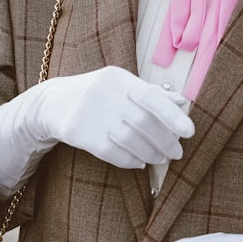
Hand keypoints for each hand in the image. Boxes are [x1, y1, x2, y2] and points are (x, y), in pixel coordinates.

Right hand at [0, 67, 194, 196]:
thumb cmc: (99, 95)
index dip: (172, 115)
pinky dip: (130, 160)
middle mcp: (105, 94)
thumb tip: (183, 102)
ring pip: (129, 140)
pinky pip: (112, 152)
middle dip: (165, 141)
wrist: (53, 103)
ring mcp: (90, 114)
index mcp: (119, 78)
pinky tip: (139, 163)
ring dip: (150, 153)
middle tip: (176, 153)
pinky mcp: (80, 133)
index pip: (151, 97)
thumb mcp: (123, 86)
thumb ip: (152, 94)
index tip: (189, 131)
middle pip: (143, 122)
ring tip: (160, 159)